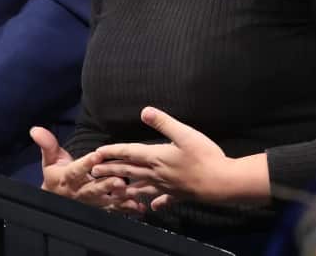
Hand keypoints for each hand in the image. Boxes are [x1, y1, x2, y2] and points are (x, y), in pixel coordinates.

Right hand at [29, 126, 144, 214]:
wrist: (55, 201)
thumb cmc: (56, 174)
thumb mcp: (49, 159)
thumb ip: (47, 144)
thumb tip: (36, 129)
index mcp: (67, 178)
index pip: (76, 170)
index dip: (85, 164)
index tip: (96, 156)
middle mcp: (79, 192)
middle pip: (93, 189)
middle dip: (106, 185)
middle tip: (120, 180)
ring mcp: (91, 203)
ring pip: (105, 201)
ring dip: (118, 198)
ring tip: (130, 193)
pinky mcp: (100, 208)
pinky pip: (113, 210)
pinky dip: (126, 209)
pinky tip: (138, 207)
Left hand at [90, 107, 269, 210]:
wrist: (222, 182)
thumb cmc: (203, 156)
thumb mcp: (184, 133)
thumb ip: (163, 123)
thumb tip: (144, 110)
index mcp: (156, 157)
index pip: (129, 153)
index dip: (112, 152)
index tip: (97, 153)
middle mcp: (157, 173)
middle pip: (129, 171)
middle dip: (111, 170)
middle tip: (93, 172)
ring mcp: (167, 186)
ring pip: (141, 187)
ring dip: (126, 186)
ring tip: (114, 189)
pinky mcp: (178, 195)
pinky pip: (163, 200)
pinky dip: (155, 202)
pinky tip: (150, 206)